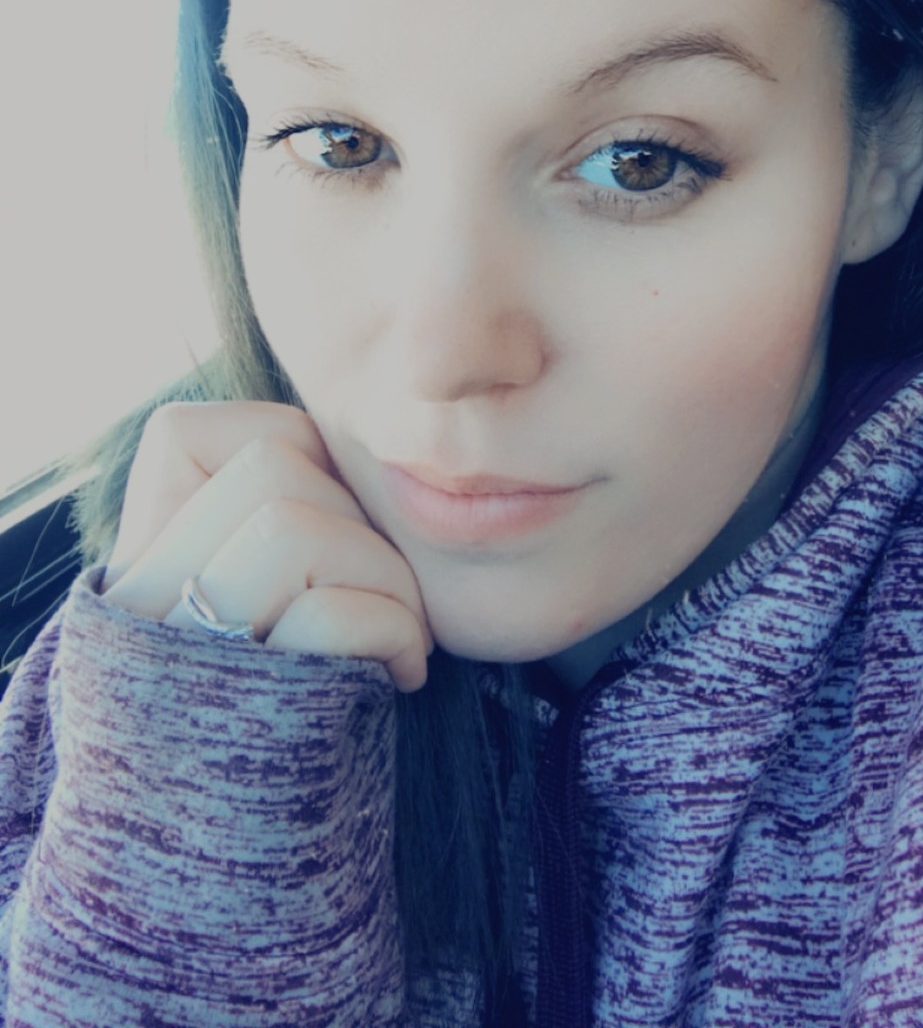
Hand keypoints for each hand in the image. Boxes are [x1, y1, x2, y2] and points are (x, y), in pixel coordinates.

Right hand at [100, 401, 434, 690]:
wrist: (243, 878)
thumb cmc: (280, 712)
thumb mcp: (238, 600)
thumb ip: (263, 518)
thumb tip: (349, 436)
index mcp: (133, 561)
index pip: (193, 435)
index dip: (291, 460)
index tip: (326, 528)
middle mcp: (137, 603)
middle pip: (268, 471)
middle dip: (356, 521)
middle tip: (385, 590)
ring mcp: (185, 657)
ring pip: (296, 527)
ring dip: (384, 578)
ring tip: (399, 632)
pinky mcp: (250, 714)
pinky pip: (329, 614)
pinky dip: (393, 633)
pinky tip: (398, 675)